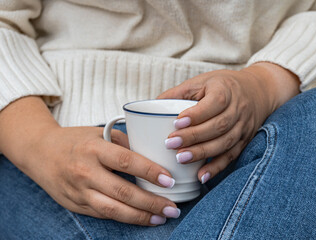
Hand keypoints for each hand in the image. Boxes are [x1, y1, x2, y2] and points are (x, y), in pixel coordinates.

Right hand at [0, 97, 179, 225]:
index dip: (151, 172)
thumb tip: (154, 155)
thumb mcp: (100, 133)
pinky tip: (141, 218)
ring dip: (140, 216)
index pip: (127, 162)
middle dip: (151, 202)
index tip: (170, 180)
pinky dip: (125, 218)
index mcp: (94, 149)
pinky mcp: (76, 205)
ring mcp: (79, 192)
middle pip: (123, 192)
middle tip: (173, 208)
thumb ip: (125, 143)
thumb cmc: (75, 140)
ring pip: (114, 210)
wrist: (39, 152)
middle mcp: (85, 172)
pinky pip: (104, 215)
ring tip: (161, 217)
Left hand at [158, 62, 299, 183]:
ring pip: (225, 143)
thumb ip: (178, 93)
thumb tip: (151, 107)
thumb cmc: (222, 86)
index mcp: (226, 89)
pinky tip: (201, 176)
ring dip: (202, 153)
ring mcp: (243, 127)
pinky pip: (231, 156)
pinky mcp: (244, 141)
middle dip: (194, 137)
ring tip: (181, 159)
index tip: (176, 123)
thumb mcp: (202, 81)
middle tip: (171, 144)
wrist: (257, 91)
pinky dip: (216, 168)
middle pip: (218, 125)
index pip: (215, 102)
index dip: (196, 114)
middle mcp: (238, 108)